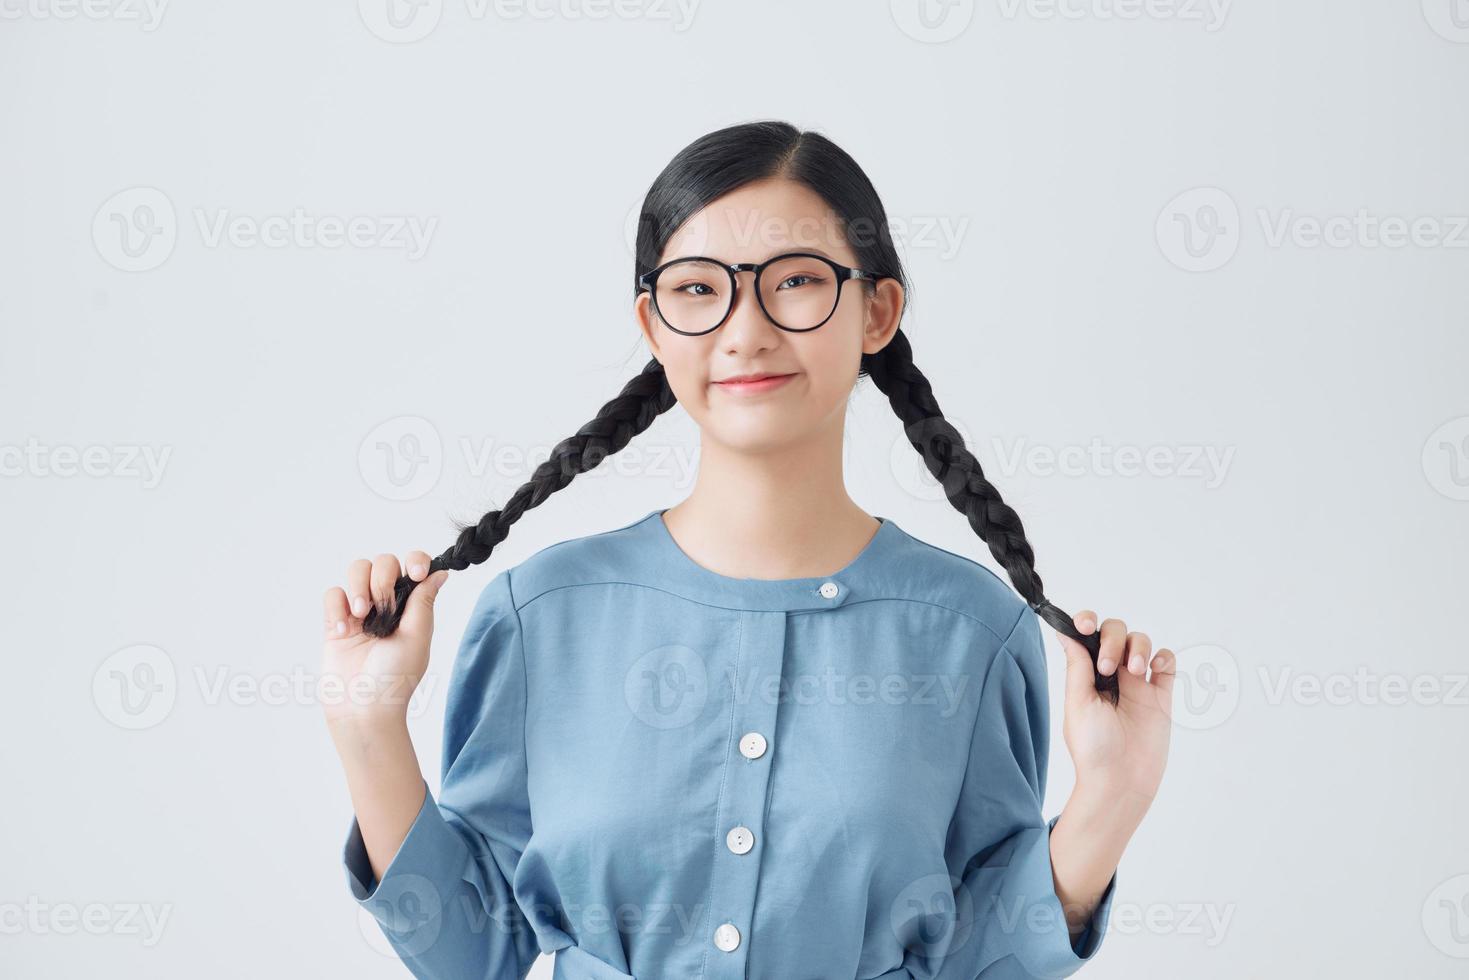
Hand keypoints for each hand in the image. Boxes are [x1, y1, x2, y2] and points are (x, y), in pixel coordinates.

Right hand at [319, 550, 447, 727]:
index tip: (416, 573)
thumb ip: (424, 601)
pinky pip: (332, 594)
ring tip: (361, 615)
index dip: (415, 561)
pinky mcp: (335, 622)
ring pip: (356, 570)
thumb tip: (441, 572)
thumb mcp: (417, 637)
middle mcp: (386, 604)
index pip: (413, 566)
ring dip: (358, 587)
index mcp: (411, 606)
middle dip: (383, 579)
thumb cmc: (396, 678)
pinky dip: (336, 607)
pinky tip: (343, 631)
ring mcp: (359, 612)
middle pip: (383, 562)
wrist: (363, 707)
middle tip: (382, 608)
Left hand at [1057, 611, 1174, 806]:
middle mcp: (1112, 675)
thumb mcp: (1078, 702)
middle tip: (1109, 667)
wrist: (1120, 781)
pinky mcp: (1161, 697)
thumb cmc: (1093, 748)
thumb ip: (1077, 665)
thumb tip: (1064, 631)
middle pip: (1116, 632)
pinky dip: (1164, 657)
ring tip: (1135, 671)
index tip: (1085, 624)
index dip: (1087, 622)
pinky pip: (1168, 664)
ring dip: (1139, 647)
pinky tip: (1155, 669)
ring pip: (1142, 643)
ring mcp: (1138, 684)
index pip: (1088, 636)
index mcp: (1087, 674)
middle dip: (1113, 639)